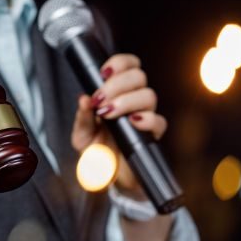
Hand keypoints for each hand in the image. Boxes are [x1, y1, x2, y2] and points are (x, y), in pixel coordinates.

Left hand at [71, 53, 167, 195]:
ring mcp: (145, 116)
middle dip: (117, 84)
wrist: (107, 177)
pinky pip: (159, 121)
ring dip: (127, 100)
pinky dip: (146, 119)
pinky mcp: (152, 135)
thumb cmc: (96, 151)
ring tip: (108, 114)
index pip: (128, 65)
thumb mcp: (81, 134)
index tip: (103, 73)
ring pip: (149, 95)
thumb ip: (82, 116)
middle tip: (101, 100)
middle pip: (139, 76)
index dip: (119, 63)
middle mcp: (134, 101)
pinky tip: (131, 122)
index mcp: (118, 93)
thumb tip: (83, 98)